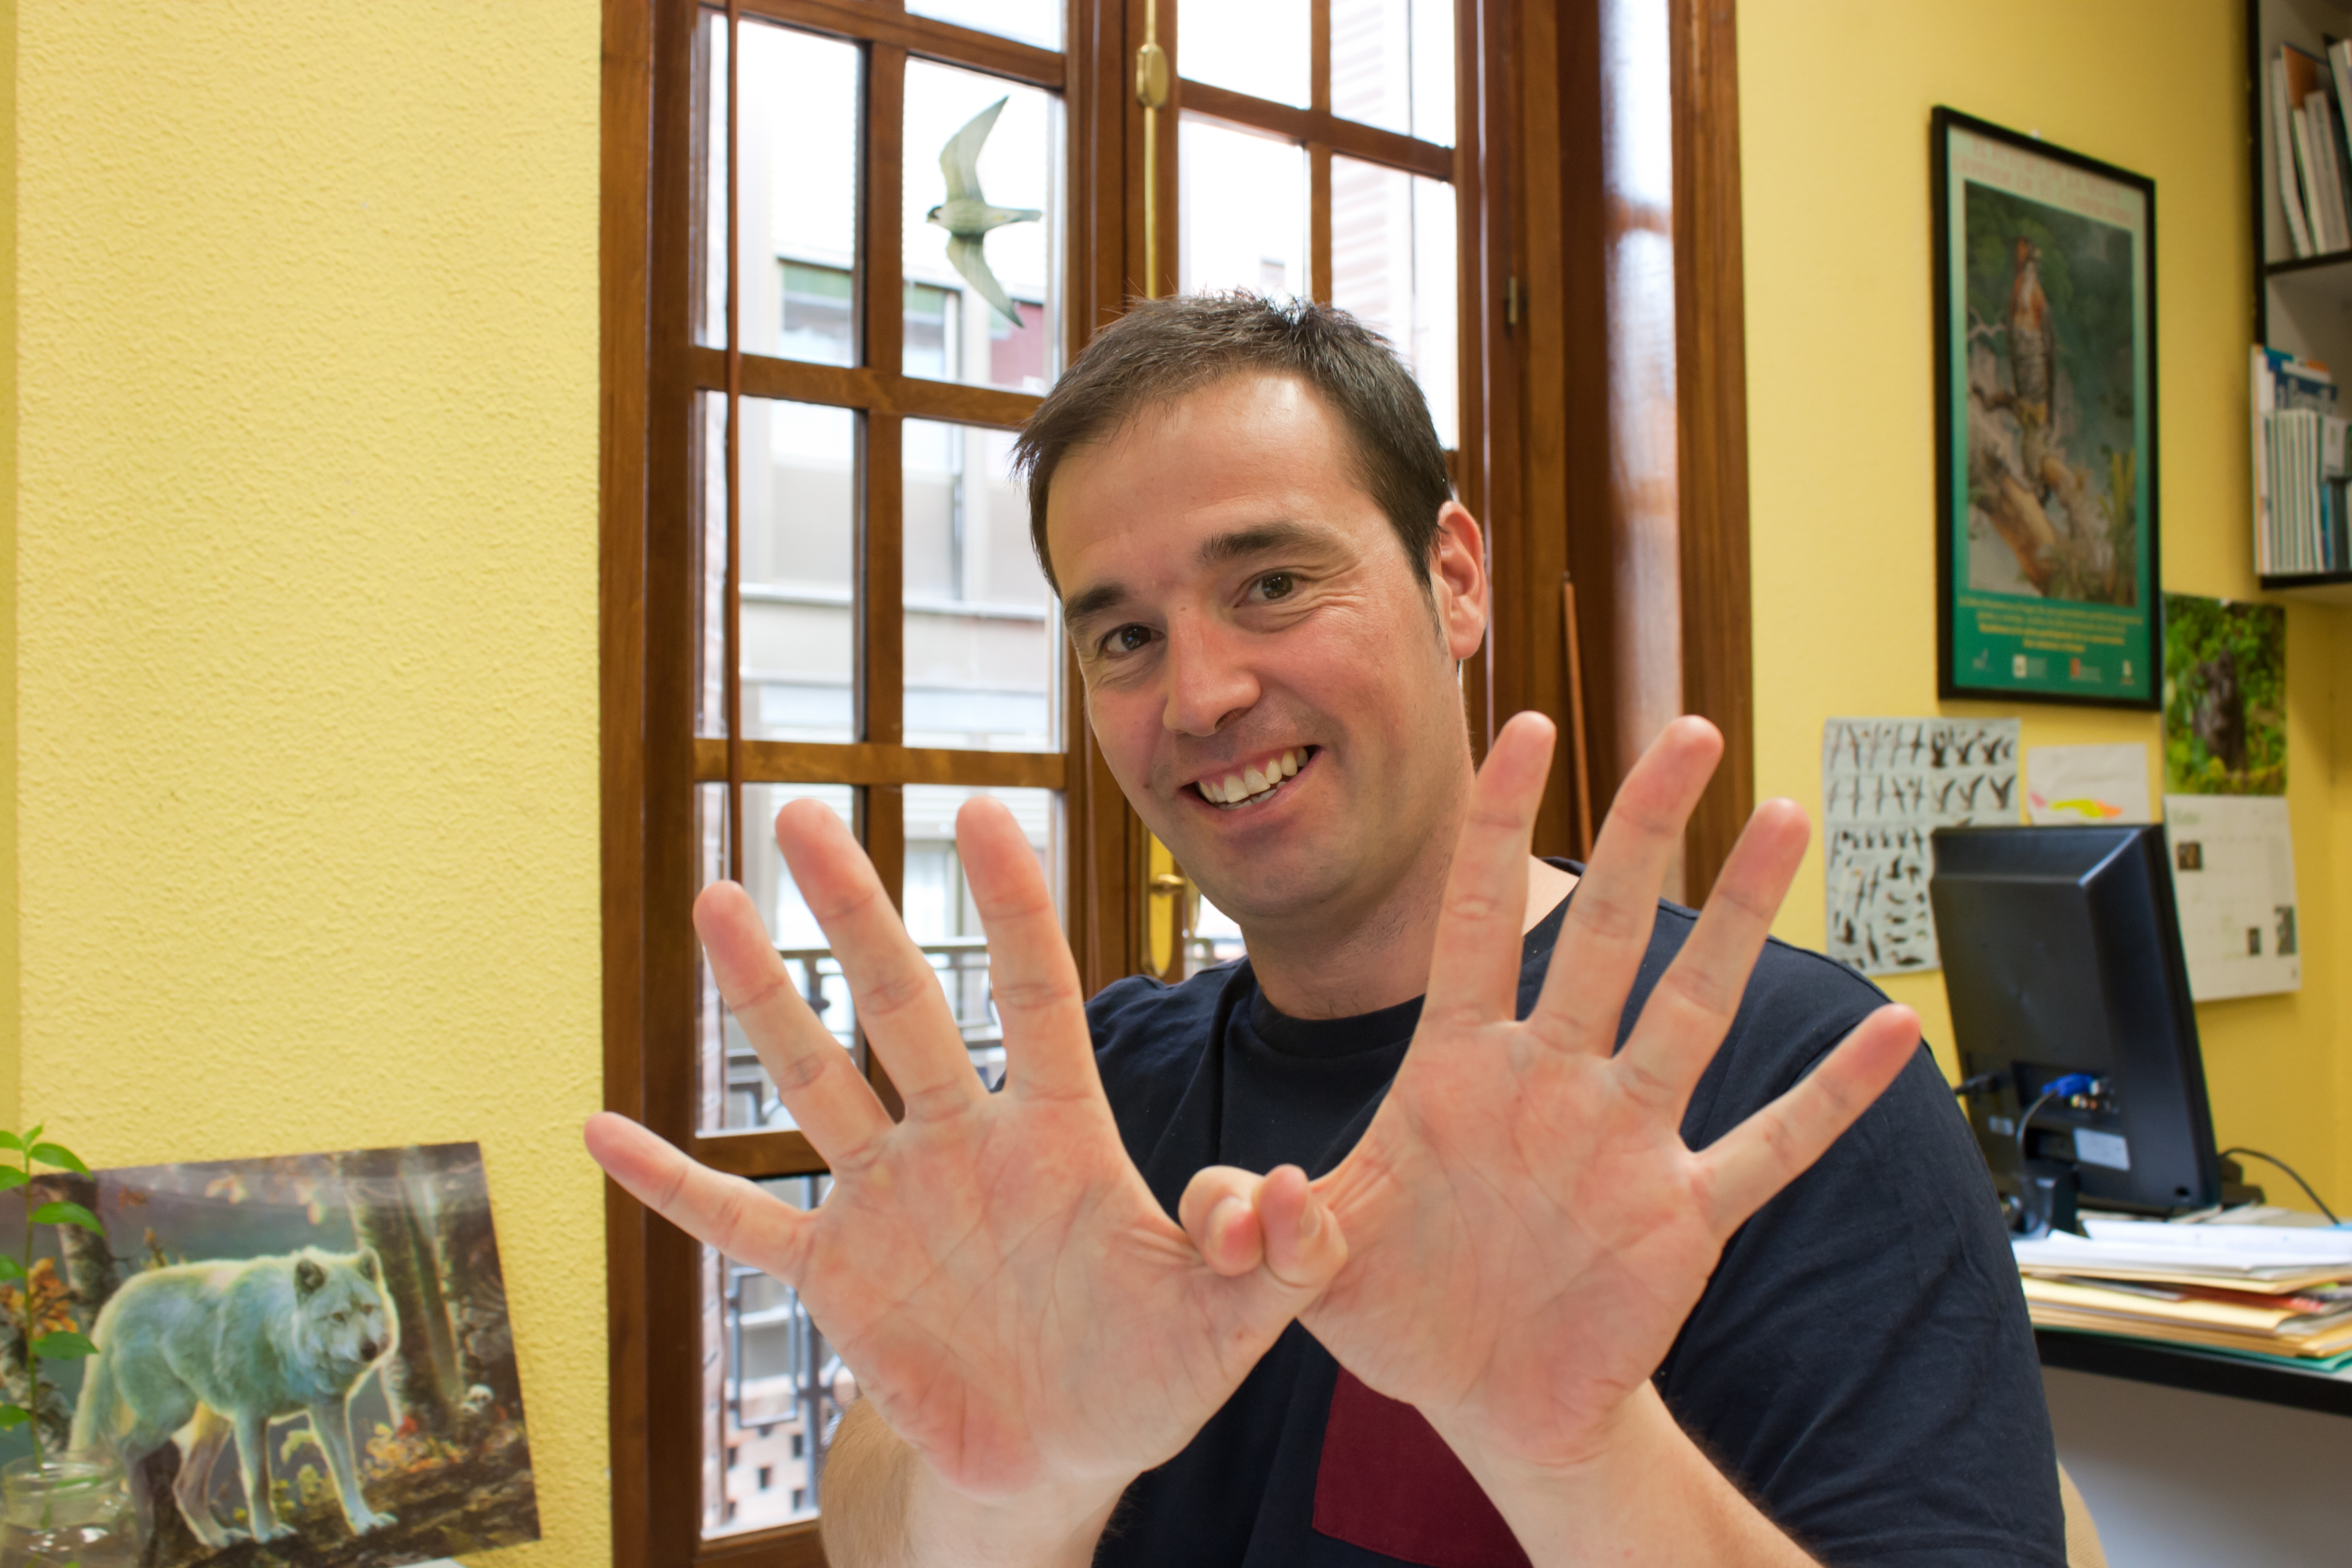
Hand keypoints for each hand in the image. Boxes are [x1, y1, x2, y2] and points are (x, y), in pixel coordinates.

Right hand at [583, 798, 1347, 1512]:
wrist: (1061, 1456)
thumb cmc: (1152, 1372)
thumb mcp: (1231, 1323)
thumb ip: (1269, 1257)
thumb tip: (1293, 1196)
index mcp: (1059, 1136)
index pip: (1037, 997)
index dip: (1014, 908)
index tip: (987, 809)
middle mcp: (962, 1143)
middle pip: (902, 1008)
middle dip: (856, 914)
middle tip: (805, 812)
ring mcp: (888, 1201)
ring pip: (813, 1082)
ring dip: (762, 999)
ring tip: (717, 902)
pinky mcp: (834, 1276)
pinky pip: (738, 1220)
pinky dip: (670, 1182)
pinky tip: (600, 1128)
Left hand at [1286, 713, 1913, 1475]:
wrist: (1483, 1405)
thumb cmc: (1395, 1313)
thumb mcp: (1304, 1267)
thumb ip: (1263, 1227)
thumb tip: (1246, 1201)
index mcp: (1454, 1071)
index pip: (1473, 917)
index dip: (1495, 823)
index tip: (1524, 727)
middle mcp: (1549, 1082)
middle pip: (1601, 933)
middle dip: (1641, 832)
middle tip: (1689, 733)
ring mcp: (1623, 1142)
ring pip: (1691, 1009)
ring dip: (1738, 919)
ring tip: (1782, 817)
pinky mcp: (1682, 1216)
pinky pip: (1769, 1145)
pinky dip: (1828, 1094)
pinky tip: (1891, 1030)